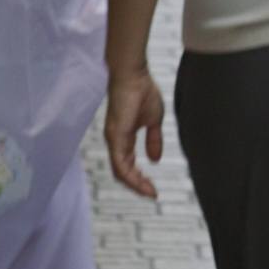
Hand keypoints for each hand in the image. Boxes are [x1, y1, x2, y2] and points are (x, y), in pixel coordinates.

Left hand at [105, 66, 165, 198]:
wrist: (133, 73)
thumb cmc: (142, 90)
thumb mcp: (153, 120)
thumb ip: (153, 140)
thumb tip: (155, 159)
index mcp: (123, 137)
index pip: (127, 165)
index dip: (139, 179)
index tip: (153, 190)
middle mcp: (115, 141)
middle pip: (122, 172)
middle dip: (138, 186)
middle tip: (152, 194)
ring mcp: (113, 139)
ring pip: (120, 172)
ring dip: (135, 185)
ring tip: (149, 192)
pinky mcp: (115, 136)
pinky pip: (119, 164)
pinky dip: (130, 176)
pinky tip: (141, 182)